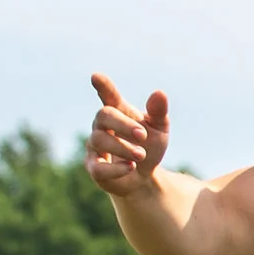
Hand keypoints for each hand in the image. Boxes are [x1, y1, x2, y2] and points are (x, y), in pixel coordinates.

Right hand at [86, 73, 169, 195]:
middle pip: (103, 115)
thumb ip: (158, 112)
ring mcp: (95, 146)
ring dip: (123, 148)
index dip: (103, 86)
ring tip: (141, 155)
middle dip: (123, 125)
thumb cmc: (149, 147)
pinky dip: (115, 168)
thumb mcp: (160, 129)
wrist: (146, 177)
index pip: (108, 96)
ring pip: (99, 140)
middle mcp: (102, 126)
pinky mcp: (94, 167)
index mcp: (119, 112)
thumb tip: (160, 93)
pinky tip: (130, 167)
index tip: (96, 77)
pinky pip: (97, 167)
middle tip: (143, 135)